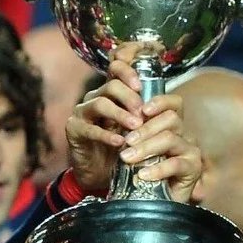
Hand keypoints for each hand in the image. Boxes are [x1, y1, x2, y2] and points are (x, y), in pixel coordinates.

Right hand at [65, 59, 201, 202]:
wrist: (99, 174)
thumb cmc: (121, 148)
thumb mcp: (136, 129)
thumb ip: (146, 115)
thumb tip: (169, 106)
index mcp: (111, 93)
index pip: (115, 69)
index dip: (128, 72)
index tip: (141, 86)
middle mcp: (94, 98)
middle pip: (111, 85)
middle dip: (130, 97)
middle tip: (143, 112)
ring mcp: (82, 112)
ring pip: (100, 103)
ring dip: (120, 114)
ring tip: (135, 126)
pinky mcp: (74, 130)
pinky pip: (89, 128)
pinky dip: (106, 135)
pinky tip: (119, 142)